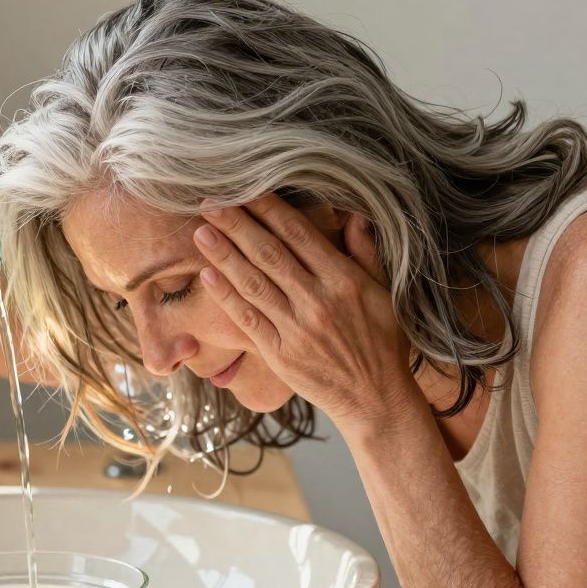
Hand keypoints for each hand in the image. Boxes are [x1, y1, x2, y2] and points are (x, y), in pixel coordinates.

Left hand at [191, 193, 418, 429]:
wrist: (375, 398)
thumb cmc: (382, 343)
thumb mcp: (385, 293)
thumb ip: (366, 253)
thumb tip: (354, 214)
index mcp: (343, 280)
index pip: (298, 235)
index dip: (268, 209)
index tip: (244, 188)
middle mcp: (317, 300)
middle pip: (269, 253)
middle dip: (237, 224)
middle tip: (209, 202)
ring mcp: (296, 328)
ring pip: (253, 283)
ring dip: (224, 255)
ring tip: (201, 232)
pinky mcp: (280, 354)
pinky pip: (248, 319)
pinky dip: (226, 296)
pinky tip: (207, 276)